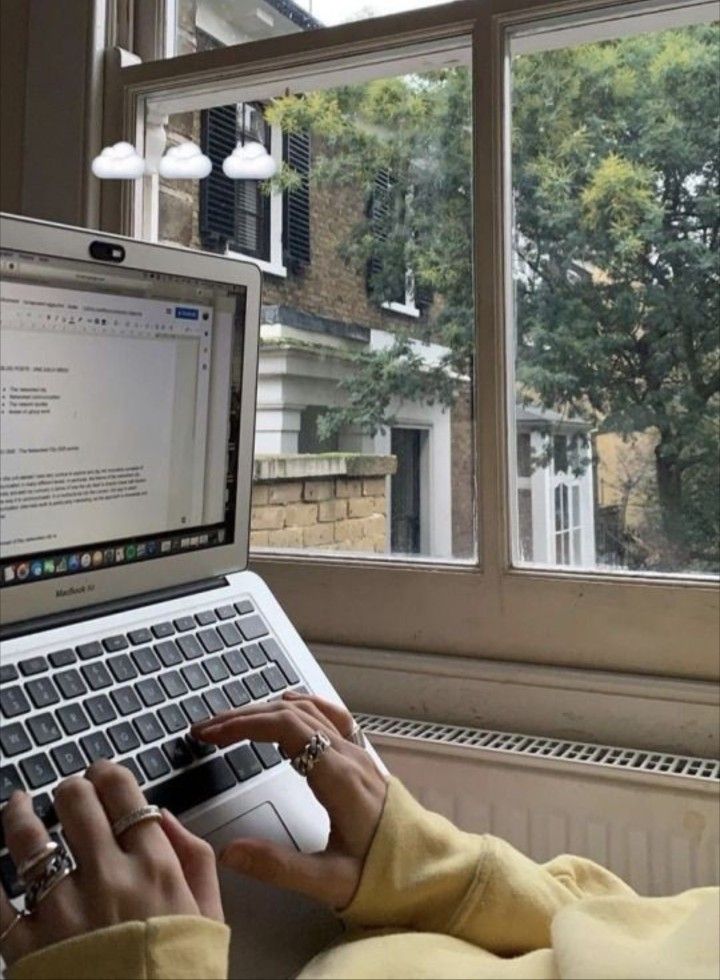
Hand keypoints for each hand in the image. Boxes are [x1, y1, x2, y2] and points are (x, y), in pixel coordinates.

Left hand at [0, 761, 222, 966]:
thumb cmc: (181, 979)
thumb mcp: (210, 914)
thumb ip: (195, 857)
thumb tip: (165, 816)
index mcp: (153, 866)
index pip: (123, 792)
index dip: (108, 772)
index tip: (102, 772)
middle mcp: (106, 877)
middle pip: (75, 802)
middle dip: (69, 788)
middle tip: (66, 791)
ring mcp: (62, 911)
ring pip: (29, 840)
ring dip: (20, 814)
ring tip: (18, 805)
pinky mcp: (27, 947)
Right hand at [191, 691, 387, 909]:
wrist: (431, 871)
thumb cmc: (386, 876)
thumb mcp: (329, 882)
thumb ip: (278, 867)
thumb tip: (230, 852)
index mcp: (339, 777)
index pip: (285, 728)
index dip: (243, 724)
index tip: (210, 734)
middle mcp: (348, 756)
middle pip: (290, 714)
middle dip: (243, 716)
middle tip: (206, 730)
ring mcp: (357, 753)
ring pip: (308, 712)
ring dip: (267, 711)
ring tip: (233, 722)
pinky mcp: (361, 760)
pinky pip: (330, 717)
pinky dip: (301, 707)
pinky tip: (288, 706)